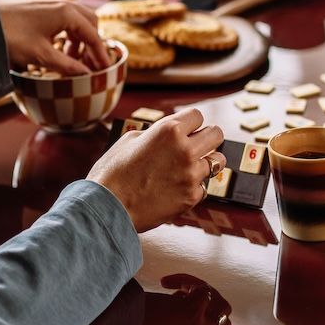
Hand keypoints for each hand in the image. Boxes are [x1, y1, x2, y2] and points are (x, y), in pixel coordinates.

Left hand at [0, 0, 108, 75]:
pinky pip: (60, 16)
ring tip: (69, 57)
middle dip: (91, 42)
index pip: (93, 34)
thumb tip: (87, 75)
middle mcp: (60, 2)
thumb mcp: (41, 56)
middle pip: (88, 21)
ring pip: (74, 17)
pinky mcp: (35, 4)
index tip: (103, 69)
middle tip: (88, 62)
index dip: (99, 53)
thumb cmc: (10, 36)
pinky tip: (54, 45)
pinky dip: (65, 30)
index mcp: (66, 12)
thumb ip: (67, 66)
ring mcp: (47, 1)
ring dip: (77, 37)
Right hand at [86, 107, 224, 232]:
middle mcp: (185, 149)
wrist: (107, 208)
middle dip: (208, 138)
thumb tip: (167, 133)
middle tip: (199, 145)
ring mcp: (191, 174)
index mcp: (169, 130)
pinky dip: (194, 186)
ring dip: (206, 162)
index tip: (187, 130)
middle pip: (216, 134)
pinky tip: (177, 188)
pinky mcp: (192, 196)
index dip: (190, 123)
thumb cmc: (112, 173)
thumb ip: (155, 133)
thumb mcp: (130, 140)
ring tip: (190, 167)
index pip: (197, 115)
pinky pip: (204, 185)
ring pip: (217, 161)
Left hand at [133, 273, 231, 324]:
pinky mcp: (194, 311)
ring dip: (206, 294)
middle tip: (185, 300)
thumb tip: (182, 306)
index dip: (194, 323)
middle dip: (209, 310)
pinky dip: (187, 281)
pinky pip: (203, 290)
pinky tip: (165, 283)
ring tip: (185, 289)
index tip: (173, 315)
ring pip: (223, 308)